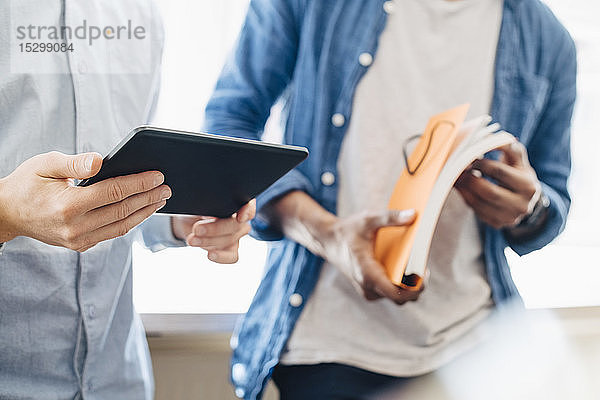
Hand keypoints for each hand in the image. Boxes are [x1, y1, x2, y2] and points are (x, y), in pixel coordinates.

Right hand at [0, 151, 170, 250]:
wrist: (7, 213)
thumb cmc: (27, 184)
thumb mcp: (45, 165)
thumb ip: (74, 163)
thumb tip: (101, 161)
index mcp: (68, 205)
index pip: (114, 192)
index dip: (139, 183)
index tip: (158, 175)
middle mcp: (76, 227)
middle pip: (123, 210)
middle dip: (148, 197)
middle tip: (167, 187)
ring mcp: (79, 240)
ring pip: (122, 226)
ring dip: (144, 212)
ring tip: (161, 198)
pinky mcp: (80, 245)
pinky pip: (112, 233)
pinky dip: (130, 221)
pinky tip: (142, 210)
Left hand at [170, 200, 255, 263]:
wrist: (187, 223)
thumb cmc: (195, 209)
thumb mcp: (199, 205)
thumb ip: (208, 207)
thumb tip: (210, 214)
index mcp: (235, 203)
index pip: (249, 206)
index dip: (247, 211)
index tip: (240, 217)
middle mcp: (239, 220)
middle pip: (235, 225)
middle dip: (215, 229)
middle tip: (197, 229)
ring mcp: (236, 236)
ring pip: (229, 240)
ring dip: (208, 241)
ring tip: (192, 239)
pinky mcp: (230, 251)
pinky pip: (232, 257)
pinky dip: (221, 257)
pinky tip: (211, 255)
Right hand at [315, 209, 421, 303]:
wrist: (328, 240)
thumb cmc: (348, 230)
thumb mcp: (368, 219)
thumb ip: (391, 217)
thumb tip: (413, 215)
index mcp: (367, 273)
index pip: (396, 294)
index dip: (414, 289)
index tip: (424, 274)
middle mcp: (367, 286)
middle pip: (400, 298)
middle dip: (414, 286)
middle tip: (422, 268)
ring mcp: (367, 290)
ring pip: (395, 297)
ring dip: (407, 285)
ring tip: (413, 265)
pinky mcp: (368, 288)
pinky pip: (388, 292)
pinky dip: (398, 284)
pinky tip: (402, 267)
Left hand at [455, 141, 540, 229]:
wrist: (526, 199)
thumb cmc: (518, 173)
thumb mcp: (518, 159)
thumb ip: (507, 147)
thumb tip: (489, 136)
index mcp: (529, 186)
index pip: (499, 172)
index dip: (481, 163)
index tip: (469, 156)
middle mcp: (522, 205)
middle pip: (489, 192)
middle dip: (470, 179)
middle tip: (458, 168)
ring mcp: (509, 218)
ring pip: (480, 204)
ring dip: (464, 189)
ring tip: (457, 176)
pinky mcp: (498, 224)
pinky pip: (476, 211)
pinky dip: (466, 198)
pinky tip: (461, 187)